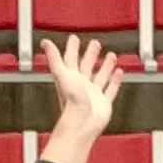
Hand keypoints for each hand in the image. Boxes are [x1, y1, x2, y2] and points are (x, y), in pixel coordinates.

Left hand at [37, 33, 124, 162]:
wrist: (82, 124)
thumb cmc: (71, 103)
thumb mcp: (61, 75)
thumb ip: (54, 58)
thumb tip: (44, 43)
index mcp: (70, 78)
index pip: (70, 59)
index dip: (72, 48)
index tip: (74, 39)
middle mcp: (81, 85)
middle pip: (86, 66)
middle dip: (90, 54)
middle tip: (94, 43)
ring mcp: (93, 94)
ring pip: (100, 76)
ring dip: (104, 66)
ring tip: (110, 55)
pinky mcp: (104, 103)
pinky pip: (110, 89)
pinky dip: (114, 80)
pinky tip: (118, 72)